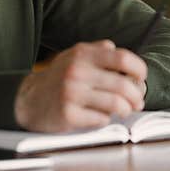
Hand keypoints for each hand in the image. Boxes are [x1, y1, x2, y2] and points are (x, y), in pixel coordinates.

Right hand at [14, 40, 146, 132]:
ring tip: (124, 110)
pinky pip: (100, 119)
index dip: (138, 69)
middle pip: (123, 85)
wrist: (28, 100)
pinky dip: (105, 119)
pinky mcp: (68, 115)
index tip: (141, 77)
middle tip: (138, 102)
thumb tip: (117, 51)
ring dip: (124, 110)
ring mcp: (72, 94)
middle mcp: (77, 72)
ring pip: (115, 104)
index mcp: (83, 54)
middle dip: (136, 96)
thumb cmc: (58, 78)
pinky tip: (99, 116)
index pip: (122, 58)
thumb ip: (97, 51)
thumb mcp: (73, 56)